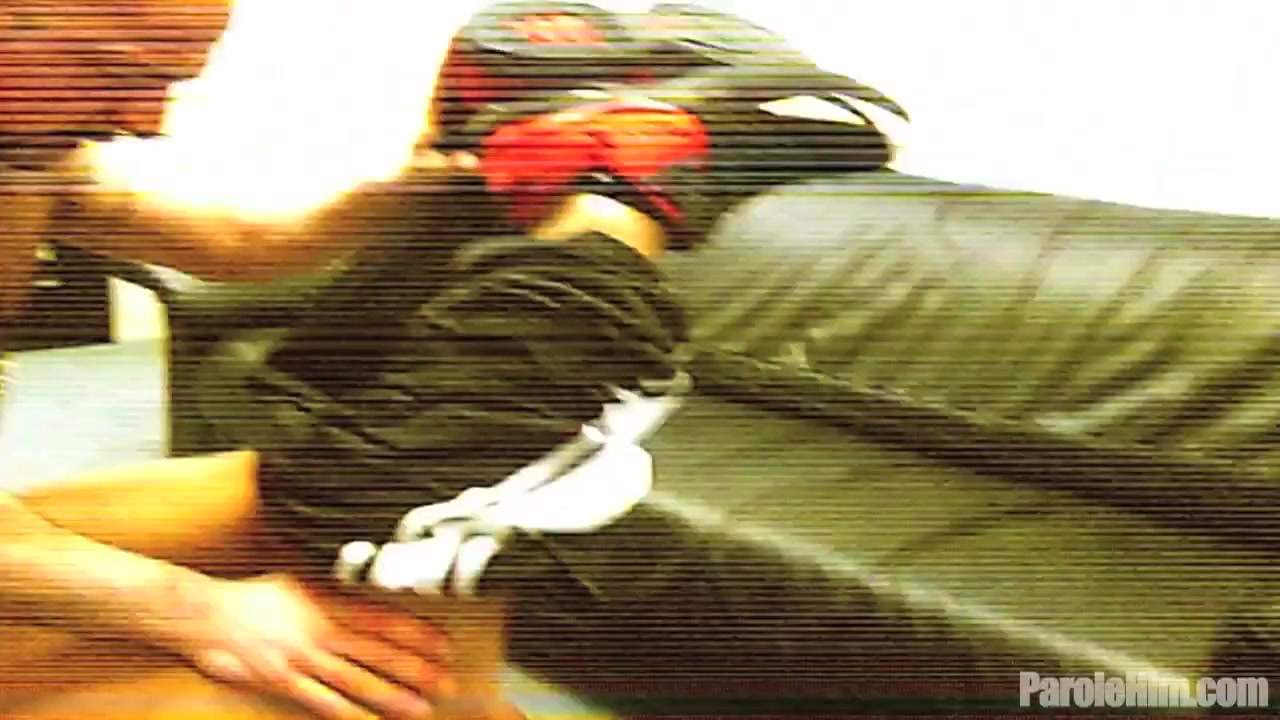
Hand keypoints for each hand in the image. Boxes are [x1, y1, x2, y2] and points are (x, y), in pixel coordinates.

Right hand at [164, 574, 450, 718]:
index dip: (418, 634)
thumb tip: (368, 598)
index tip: (445, 645)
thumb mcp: (300, 583)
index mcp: (328, 601)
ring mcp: (301, 656)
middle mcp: (320, 628)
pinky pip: (321, 701)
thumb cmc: (253, 597)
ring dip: (392, 696)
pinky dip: (348, 715)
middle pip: (378, 652)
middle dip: (416, 669)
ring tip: (421, 708)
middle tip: (448, 683)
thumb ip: (335, 595)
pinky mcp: (281, 680)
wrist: (204, 613)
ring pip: (356, 679)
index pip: (384, 619)